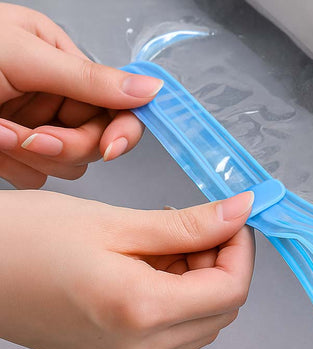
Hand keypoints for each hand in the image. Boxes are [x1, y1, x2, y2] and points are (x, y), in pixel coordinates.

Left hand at [0, 3, 163, 188]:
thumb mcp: (22, 60)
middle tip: (31, 136)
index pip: (116, 104)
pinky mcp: (18, 155)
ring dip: (34, 155)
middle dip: (64, 143)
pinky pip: (40, 178)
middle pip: (95, 141)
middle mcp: (54, 97)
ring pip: (70, 167)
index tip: (111, 148)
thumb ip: (89, 80)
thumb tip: (150, 88)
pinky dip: (15, 167)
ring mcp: (37, 128)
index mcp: (62, 64)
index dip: (122, 130)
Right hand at [0, 189, 254, 348]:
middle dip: (223, 265)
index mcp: (140, 311)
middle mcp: (137, 347)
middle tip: (201, 227)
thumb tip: (239, 213)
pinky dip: (176, 297)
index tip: (234, 220)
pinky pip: (169, 331)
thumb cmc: (24, 241)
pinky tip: (152, 265)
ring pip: (198, 324)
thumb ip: (187, 225)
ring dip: (200, 282)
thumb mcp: (114, 222)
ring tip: (169, 243)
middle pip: (220, 312)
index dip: (242, 251)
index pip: (230, 291)